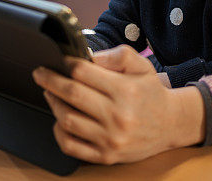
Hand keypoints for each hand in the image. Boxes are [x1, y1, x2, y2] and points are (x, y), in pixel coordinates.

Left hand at [32, 45, 204, 164]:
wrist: (170, 124)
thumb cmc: (151, 92)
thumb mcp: (141, 65)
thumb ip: (116, 56)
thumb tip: (87, 57)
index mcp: (125, 91)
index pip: (85, 73)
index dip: (67, 64)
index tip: (58, 60)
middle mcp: (117, 116)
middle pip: (72, 95)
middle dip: (51, 81)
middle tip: (41, 73)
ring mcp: (110, 139)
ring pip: (68, 120)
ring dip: (53, 104)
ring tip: (50, 93)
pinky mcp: (105, 156)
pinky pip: (71, 145)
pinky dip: (59, 131)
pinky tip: (59, 119)